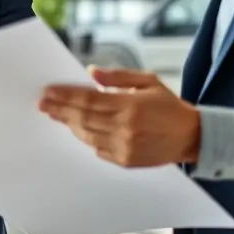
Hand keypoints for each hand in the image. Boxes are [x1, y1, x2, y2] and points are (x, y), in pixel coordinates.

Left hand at [39, 66, 199, 167]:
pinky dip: (84, 137)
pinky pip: (97, 148)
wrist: (191, 137)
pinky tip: (74, 128)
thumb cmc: (169, 106)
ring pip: (87, 134)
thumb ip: (118, 77)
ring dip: (69, 123)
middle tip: (42, 103)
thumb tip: (91, 72)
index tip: (48, 91)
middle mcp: (125, 127)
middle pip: (83, 118)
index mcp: (130, 105)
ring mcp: (124, 146)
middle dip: (60, 109)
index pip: (89, 99)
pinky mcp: (125, 160)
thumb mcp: (147, 81)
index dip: (66, 95)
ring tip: (54, 114)